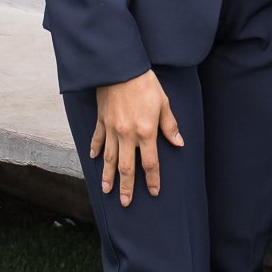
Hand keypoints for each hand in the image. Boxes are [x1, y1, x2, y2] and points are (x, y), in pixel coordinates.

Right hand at [91, 72, 182, 205]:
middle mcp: (127, 135)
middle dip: (127, 187)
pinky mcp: (101, 121)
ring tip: (107, 190)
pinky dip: (94, 149)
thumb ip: (170, 126)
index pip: (150, 163)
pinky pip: (97, 139)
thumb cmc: (145, 84)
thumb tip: (179, 143)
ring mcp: (112, 129)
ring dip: (108, 176)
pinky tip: (93, 159)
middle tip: (126, 203)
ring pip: (109, 158)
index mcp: (146, 132)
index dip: (153, 180)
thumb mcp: (163, 103)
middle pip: (127, 167)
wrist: (120, 68)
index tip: (154, 192)